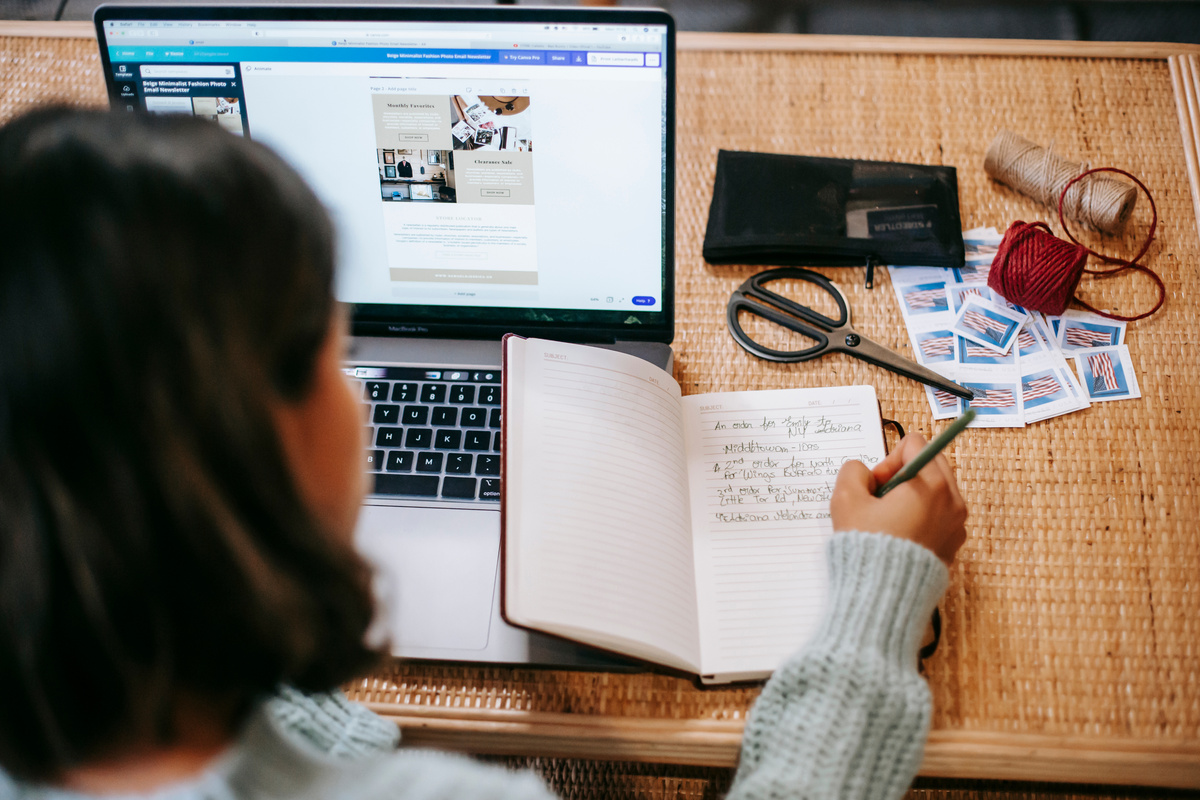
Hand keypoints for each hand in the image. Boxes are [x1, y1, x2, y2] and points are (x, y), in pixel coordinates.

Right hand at [830, 434, 967, 565]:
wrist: (884, 594)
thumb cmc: (868, 547)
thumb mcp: (846, 499)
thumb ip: (853, 471)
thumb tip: (864, 473)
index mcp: (931, 485)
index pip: (914, 444)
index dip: (887, 461)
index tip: (876, 487)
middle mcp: (952, 500)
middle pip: (930, 462)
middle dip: (903, 474)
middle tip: (881, 500)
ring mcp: (957, 523)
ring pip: (936, 488)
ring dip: (912, 494)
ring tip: (890, 519)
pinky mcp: (954, 542)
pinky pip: (940, 513)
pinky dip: (921, 515)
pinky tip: (900, 534)